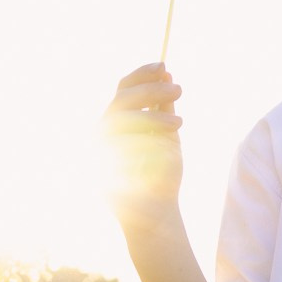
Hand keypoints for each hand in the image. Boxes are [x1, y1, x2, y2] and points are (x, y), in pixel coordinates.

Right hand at [104, 62, 183, 227]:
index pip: (124, 89)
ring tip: (179, 123)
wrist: (155, 215)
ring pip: (121, 118)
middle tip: (179, 88)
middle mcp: (104, 134)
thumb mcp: (166, 135)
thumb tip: (166, 75)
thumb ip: (163, 108)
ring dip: (153, 115)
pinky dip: (148, 137)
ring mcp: (101, 150)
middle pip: (121, 99)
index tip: (164, 65)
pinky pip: (123, 141)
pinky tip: (170, 140)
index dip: (142, 74)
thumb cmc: (161, 175)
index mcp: (117, 124)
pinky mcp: (105, 167)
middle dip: (150, 90)